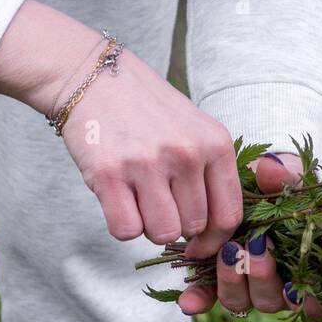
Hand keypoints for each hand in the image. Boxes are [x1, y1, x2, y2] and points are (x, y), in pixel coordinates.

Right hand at [60, 46, 242, 250]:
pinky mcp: (110, 175)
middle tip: (158, 201)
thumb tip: (214, 233)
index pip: (228, 215)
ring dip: (149, 226)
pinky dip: (122, 224)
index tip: (198, 245)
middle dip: (175, 225)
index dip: (214, 240)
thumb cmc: (146, 110)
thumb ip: (210, 175)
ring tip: (138, 197)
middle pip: (192, 228)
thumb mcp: (195, 130)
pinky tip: (118, 198)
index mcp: (215, 143)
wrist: (93, 77)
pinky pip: (127, 231)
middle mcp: (186, 153)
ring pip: (162, 234)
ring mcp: (148, 164)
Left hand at [177, 152, 321, 321]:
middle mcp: (273, 284)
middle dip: (261, 277)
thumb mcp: (286, 174)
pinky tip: (189, 301)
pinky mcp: (214, 280)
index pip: (308, 301)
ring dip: (233, 281)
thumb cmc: (278, 181)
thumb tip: (272, 170)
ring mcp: (243, 284)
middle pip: (268, 300)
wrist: (249, 177)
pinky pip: (207, 298)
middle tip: (255, 246)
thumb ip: (285, 175)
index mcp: (300, 268)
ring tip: (228, 252)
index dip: (305, 302)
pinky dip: (199, 300)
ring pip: (240, 300)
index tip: (295, 286)